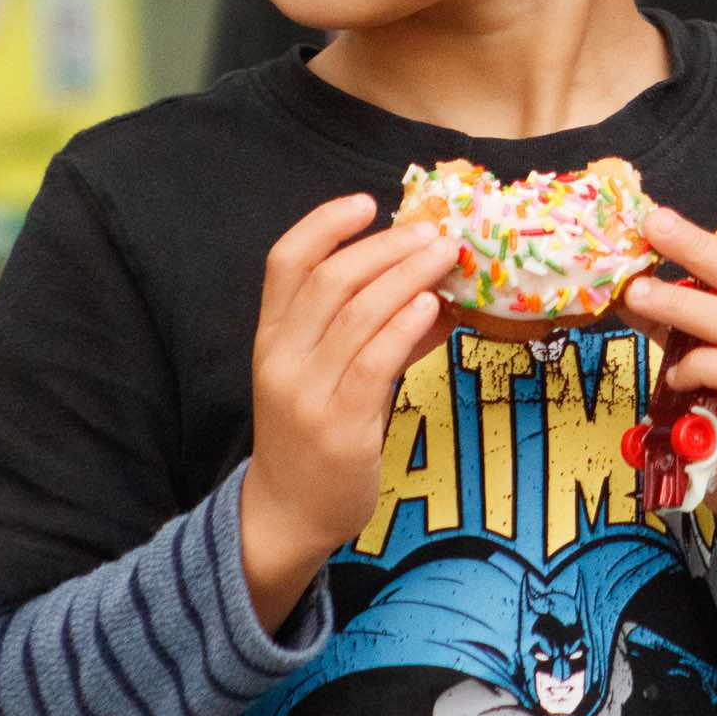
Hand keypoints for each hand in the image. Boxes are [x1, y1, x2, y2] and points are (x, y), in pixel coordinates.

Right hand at [239, 193, 454, 630]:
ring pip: (357, 314)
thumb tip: (436, 290)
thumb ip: (373, 330)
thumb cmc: (311, 433)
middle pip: (331, 279)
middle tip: (432, 232)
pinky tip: (430, 307)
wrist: (286, 514)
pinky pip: (374, 362)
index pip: (286, 261)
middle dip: (386, 247)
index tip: (368, 201)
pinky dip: (404, 326)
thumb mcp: (327, 374)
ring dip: (406, 276)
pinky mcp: (339, 426)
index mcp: (272, 336)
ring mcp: (308, 393)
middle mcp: (282, 357)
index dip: (325, 223)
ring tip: (444, 257)